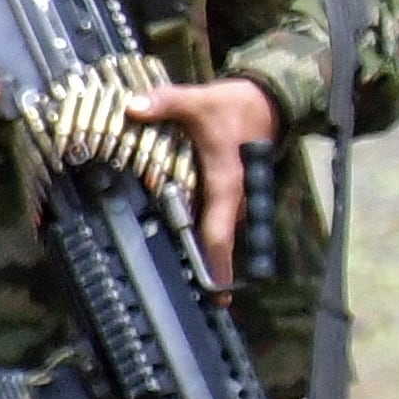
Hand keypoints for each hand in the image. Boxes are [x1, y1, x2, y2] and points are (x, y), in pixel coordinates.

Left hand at [130, 75, 282, 283]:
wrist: (266, 100)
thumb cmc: (234, 106)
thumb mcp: (199, 100)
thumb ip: (166, 103)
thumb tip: (132, 108)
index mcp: (226, 182)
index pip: (219, 229)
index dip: (217, 262)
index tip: (218, 292)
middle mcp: (233, 196)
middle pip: (220, 240)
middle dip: (210, 268)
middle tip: (199, 299)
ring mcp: (235, 196)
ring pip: (219, 230)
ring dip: (207, 253)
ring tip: (191, 281)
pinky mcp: (230, 191)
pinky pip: (216, 217)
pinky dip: (204, 230)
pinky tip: (185, 240)